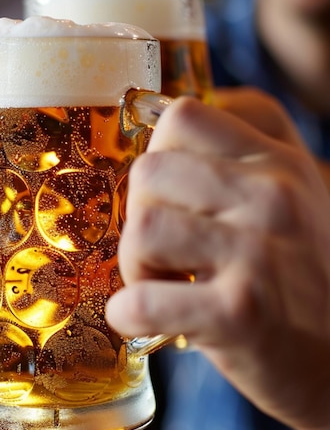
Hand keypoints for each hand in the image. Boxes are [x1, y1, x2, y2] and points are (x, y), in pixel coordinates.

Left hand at [106, 89, 329, 429]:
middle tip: (166, 253)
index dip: (158, 156)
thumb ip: (238, 146)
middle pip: (147, 172)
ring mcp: (258, 253)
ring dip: (136, 265)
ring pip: (142, 229)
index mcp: (277, 160)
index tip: (169, 197)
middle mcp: (273, 195)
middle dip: (140, 216)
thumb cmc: (300, 274)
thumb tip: (156, 107)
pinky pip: (143, 301)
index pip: (181, 116)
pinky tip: (149, 322)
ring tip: (166, 284)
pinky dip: (129, 315)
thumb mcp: (291, 192)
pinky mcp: (240, 314)